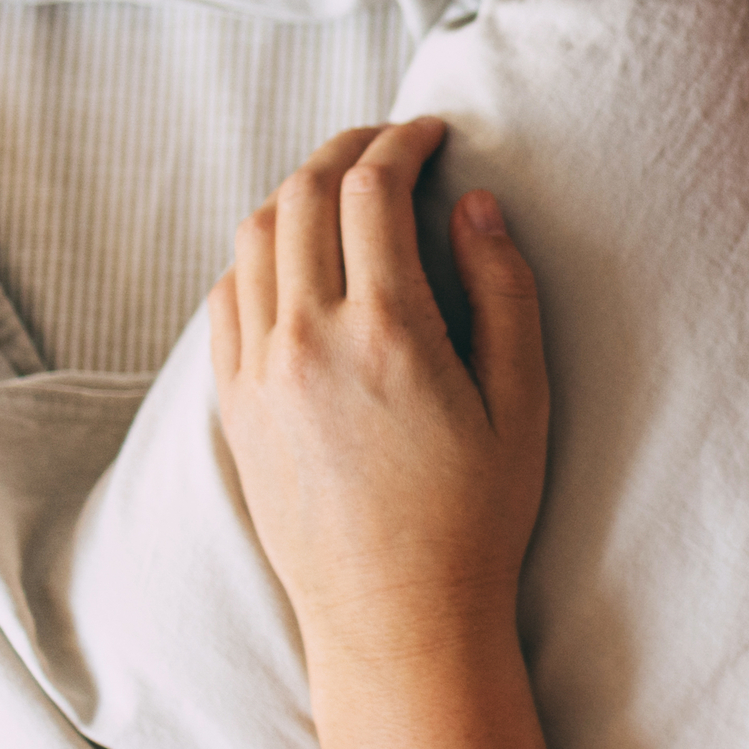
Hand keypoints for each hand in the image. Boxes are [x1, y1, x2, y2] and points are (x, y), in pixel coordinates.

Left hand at [210, 119, 550, 672]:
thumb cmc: (475, 518)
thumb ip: (503, 291)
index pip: (373, 189)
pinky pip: (226, 298)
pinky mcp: (234, 406)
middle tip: (386, 141)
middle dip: (345, 148)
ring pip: (252, 237)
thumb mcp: (522, 402)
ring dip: (294, 193)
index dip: (403, 140)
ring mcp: (258, 372)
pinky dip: (257, 255)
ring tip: (339, 191)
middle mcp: (307, 339)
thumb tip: (472, 204)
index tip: (430, 130)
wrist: (396, 618)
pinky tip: (294, 261)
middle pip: (302, 195)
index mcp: (387, 331)